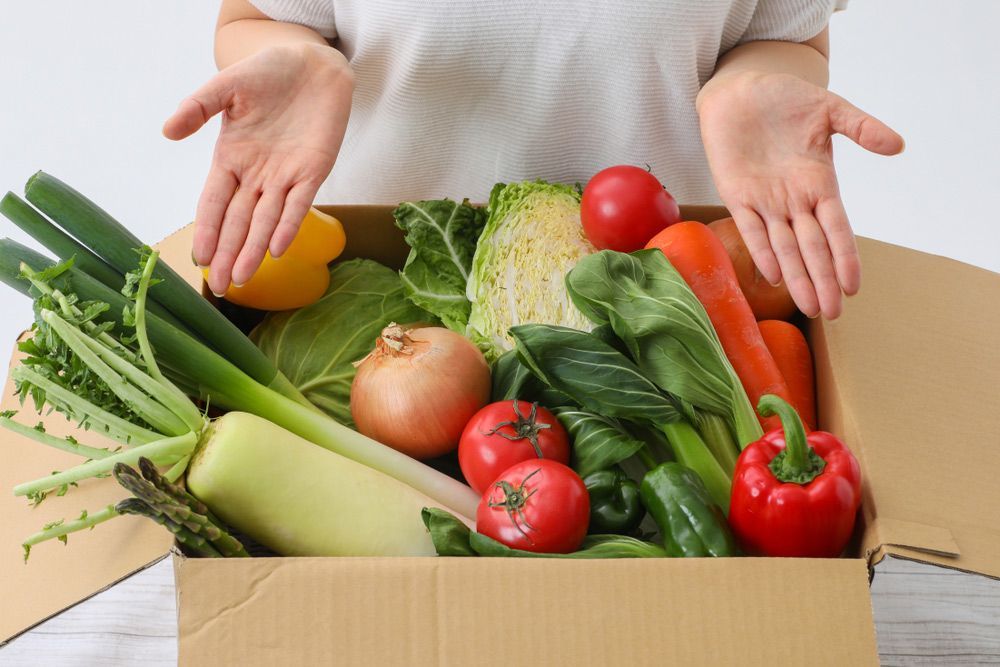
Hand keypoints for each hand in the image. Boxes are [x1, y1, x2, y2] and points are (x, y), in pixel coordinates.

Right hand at [163, 43, 352, 295]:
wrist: (311, 63)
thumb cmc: (267, 73)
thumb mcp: (226, 86)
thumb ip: (198, 107)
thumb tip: (167, 131)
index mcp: (230, 159)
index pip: (213, 204)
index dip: (207, 231)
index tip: (199, 259)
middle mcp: (256, 175)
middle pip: (238, 223)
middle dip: (228, 255)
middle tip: (219, 288)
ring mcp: (285, 176)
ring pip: (265, 221)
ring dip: (254, 250)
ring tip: (243, 279)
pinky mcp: (314, 171)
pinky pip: (299, 204)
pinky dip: (287, 225)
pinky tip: (277, 248)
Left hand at [697, 71, 903, 318]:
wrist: (740, 88)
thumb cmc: (784, 98)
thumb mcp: (829, 109)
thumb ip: (861, 127)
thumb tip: (898, 145)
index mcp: (819, 183)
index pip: (836, 228)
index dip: (845, 256)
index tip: (854, 286)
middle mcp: (794, 199)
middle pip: (812, 247)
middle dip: (822, 280)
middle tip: (833, 313)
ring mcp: (765, 200)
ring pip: (784, 247)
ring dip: (796, 277)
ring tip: (809, 307)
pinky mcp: (736, 195)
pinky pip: (750, 229)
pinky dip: (762, 251)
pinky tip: (774, 275)